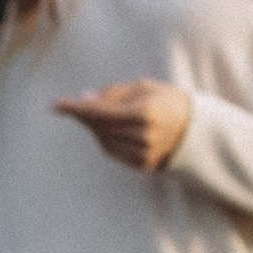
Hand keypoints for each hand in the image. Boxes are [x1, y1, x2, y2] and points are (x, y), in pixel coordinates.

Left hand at [56, 79, 190, 171]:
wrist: (196, 128)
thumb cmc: (167, 100)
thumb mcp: (144, 87)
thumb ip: (113, 93)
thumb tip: (84, 98)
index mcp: (145, 113)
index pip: (101, 111)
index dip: (76, 108)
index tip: (56, 104)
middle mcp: (144, 136)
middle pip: (99, 127)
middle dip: (84, 115)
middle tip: (73, 105)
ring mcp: (143, 153)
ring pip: (102, 140)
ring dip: (95, 127)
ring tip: (101, 115)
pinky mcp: (142, 165)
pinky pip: (111, 151)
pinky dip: (105, 139)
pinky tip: (111, 130)